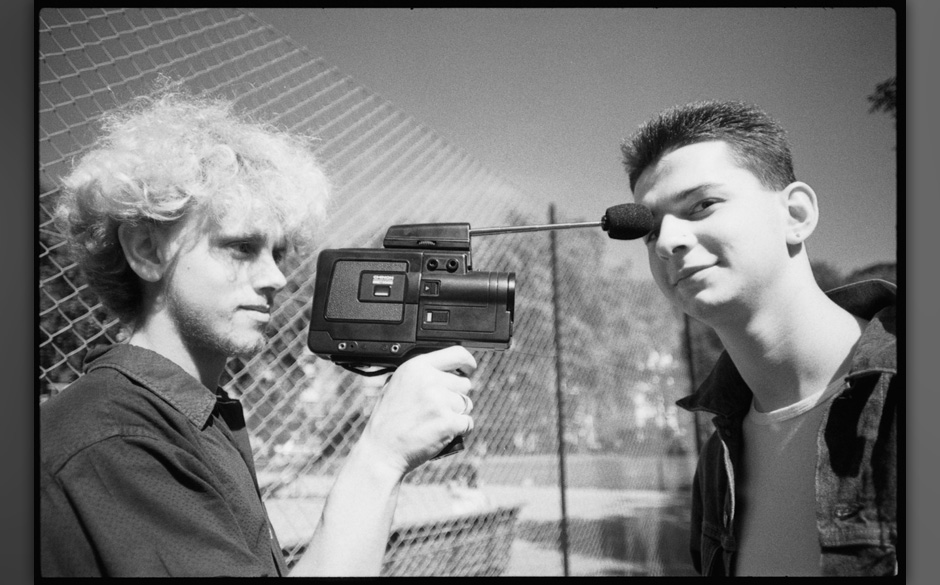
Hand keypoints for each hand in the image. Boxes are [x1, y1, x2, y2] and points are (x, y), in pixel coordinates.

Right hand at [357, 346, 476, 476]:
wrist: (382, 450)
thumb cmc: (388, 421)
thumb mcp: (396, 385)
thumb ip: (422, 375)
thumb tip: (447, 371)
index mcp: (416, 367)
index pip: (456, 354)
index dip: (467, 362)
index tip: (469, 369)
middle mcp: (429, 380)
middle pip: (464, 383)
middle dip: (455, 396)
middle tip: (437, 410)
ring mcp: (439, 401)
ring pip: (466, 404)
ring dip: (456, 414)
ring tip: (434, 422)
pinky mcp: (448, 422)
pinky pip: (468, 423)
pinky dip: (459, 430)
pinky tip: (442, 433)